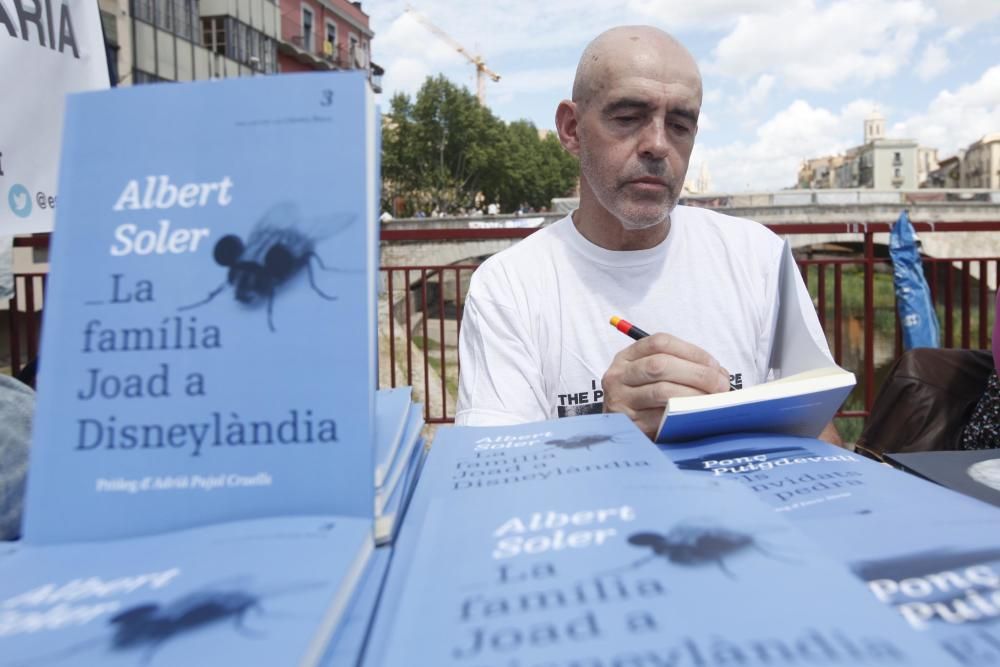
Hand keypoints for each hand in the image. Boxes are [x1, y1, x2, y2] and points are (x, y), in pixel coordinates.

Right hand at [601, 332, 729, 439]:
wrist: (621, 436)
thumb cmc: (647, 402)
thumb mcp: (653, 377)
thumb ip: (681, 368)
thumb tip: (719, 374)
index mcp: (627, 357)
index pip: (660, 343)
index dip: (692, 351)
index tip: (714, 365)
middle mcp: (619, 376)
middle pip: (660, 365)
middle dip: (698, 374)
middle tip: (721, 385)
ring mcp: (621, 400)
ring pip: (662, 391)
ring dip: (694, 395)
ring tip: (713, 401)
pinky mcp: (630, 425)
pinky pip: (661, 418)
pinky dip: (683, 415)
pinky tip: (698, 416)